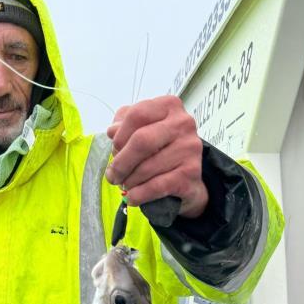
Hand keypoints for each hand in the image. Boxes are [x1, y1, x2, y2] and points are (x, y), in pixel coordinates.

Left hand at [105, 95, 208, 217]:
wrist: (187, 178)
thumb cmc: (160, 150)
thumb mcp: (142, 130)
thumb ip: (124, 125)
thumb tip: (112, 132)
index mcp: (169, 106)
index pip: (137, 114)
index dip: (119, 135)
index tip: (114, 150)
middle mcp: (183, 123)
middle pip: (141, 140)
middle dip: (121, 162)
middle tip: (113, 176)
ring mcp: (189, 148)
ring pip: (147, 167)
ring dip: (129, 181)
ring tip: (125, 186)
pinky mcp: (191, 173)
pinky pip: (156, 186)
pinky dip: (139, 194)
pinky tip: (132, 197)